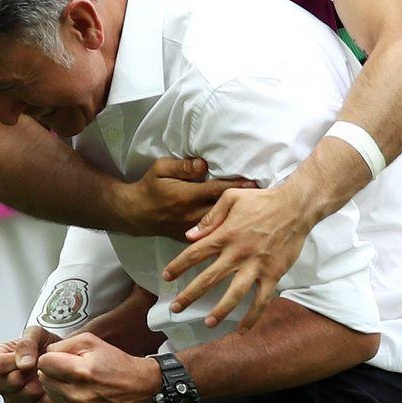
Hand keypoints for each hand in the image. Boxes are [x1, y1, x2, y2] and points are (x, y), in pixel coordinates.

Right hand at [0, 325, 56, 402]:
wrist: (60, 360)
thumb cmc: (44, 345)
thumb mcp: (36, 334)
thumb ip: (27, 343)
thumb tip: (23, 363)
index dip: (14, 362)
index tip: (30, 360)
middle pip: (4, 384)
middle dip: (26, 377)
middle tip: (40, 370)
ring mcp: (8, 397)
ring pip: (16, 400)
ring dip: (35, 389)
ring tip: (46, 379)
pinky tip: (50, 391)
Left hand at [37, 332, 161, 402]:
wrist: (136, 388)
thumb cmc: (115, 364)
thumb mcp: (91, 341)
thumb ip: (63, 344)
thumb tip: (45, 353)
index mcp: (80, 372)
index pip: (44, 362)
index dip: (53, 357)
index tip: (64, 358)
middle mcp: (76, 395)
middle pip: (43, 378)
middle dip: (54, 371)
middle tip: (72, 369)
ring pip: (48, 392)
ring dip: (57, 384)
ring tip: (77, 381)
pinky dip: (64, 397)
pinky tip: (79, 392)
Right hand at [115, 157, 256, 239]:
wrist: (136, 214)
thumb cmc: (149, 187)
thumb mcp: (160, 169)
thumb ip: (182, 166)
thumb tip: (203, 164)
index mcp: (186, 196)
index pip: (217, 190)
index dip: (237, 186)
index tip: (255, 182)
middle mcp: (192, 215)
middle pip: (225, 211)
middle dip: (244, 206)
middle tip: (266, 199)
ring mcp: (192, 229)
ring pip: (221, 226)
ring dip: (238, 220)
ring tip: (259, 215)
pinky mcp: (191, 238)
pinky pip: (213, 235)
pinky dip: (227, 231)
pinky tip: (241, 228)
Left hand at [162, 182, 310, 331]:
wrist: (296, 207)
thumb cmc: (262, 200)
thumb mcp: (232, 198)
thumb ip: (210, 217)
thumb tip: (189, 235)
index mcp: (225, 234)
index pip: (195, 253)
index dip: (178, 266)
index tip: (166, 277)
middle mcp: (238, 253)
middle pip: (209, 278)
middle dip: (190, 295)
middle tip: (175, 308)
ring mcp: (256, 266)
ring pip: (234, 294)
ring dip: (220, 311)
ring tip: (208, 323)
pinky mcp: (273, 274)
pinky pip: (261, 300)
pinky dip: (252, 316)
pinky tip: (242, 330)